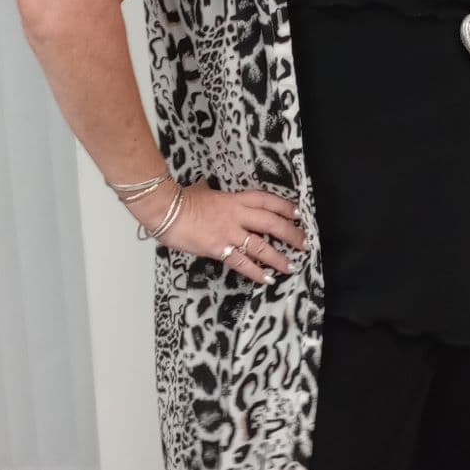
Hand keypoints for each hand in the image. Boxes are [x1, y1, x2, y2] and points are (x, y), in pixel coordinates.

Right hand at [129, 178, 307, 283]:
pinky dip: (256, 272)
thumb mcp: (202, 191)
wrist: (166, 209)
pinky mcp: (220, 249)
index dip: (284, 207)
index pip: (266, 201)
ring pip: (262, 246)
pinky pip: (242, 263)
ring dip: (278, 257)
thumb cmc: (180, 200)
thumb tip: (209, 190)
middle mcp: (237, 215)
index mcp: (234, 199)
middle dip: (290, 234)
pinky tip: (267, 279)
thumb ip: (213, 195)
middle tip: (303, 243)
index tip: (297, 215)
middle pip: (272, 224)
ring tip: (290, 266)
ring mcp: (230, 233)